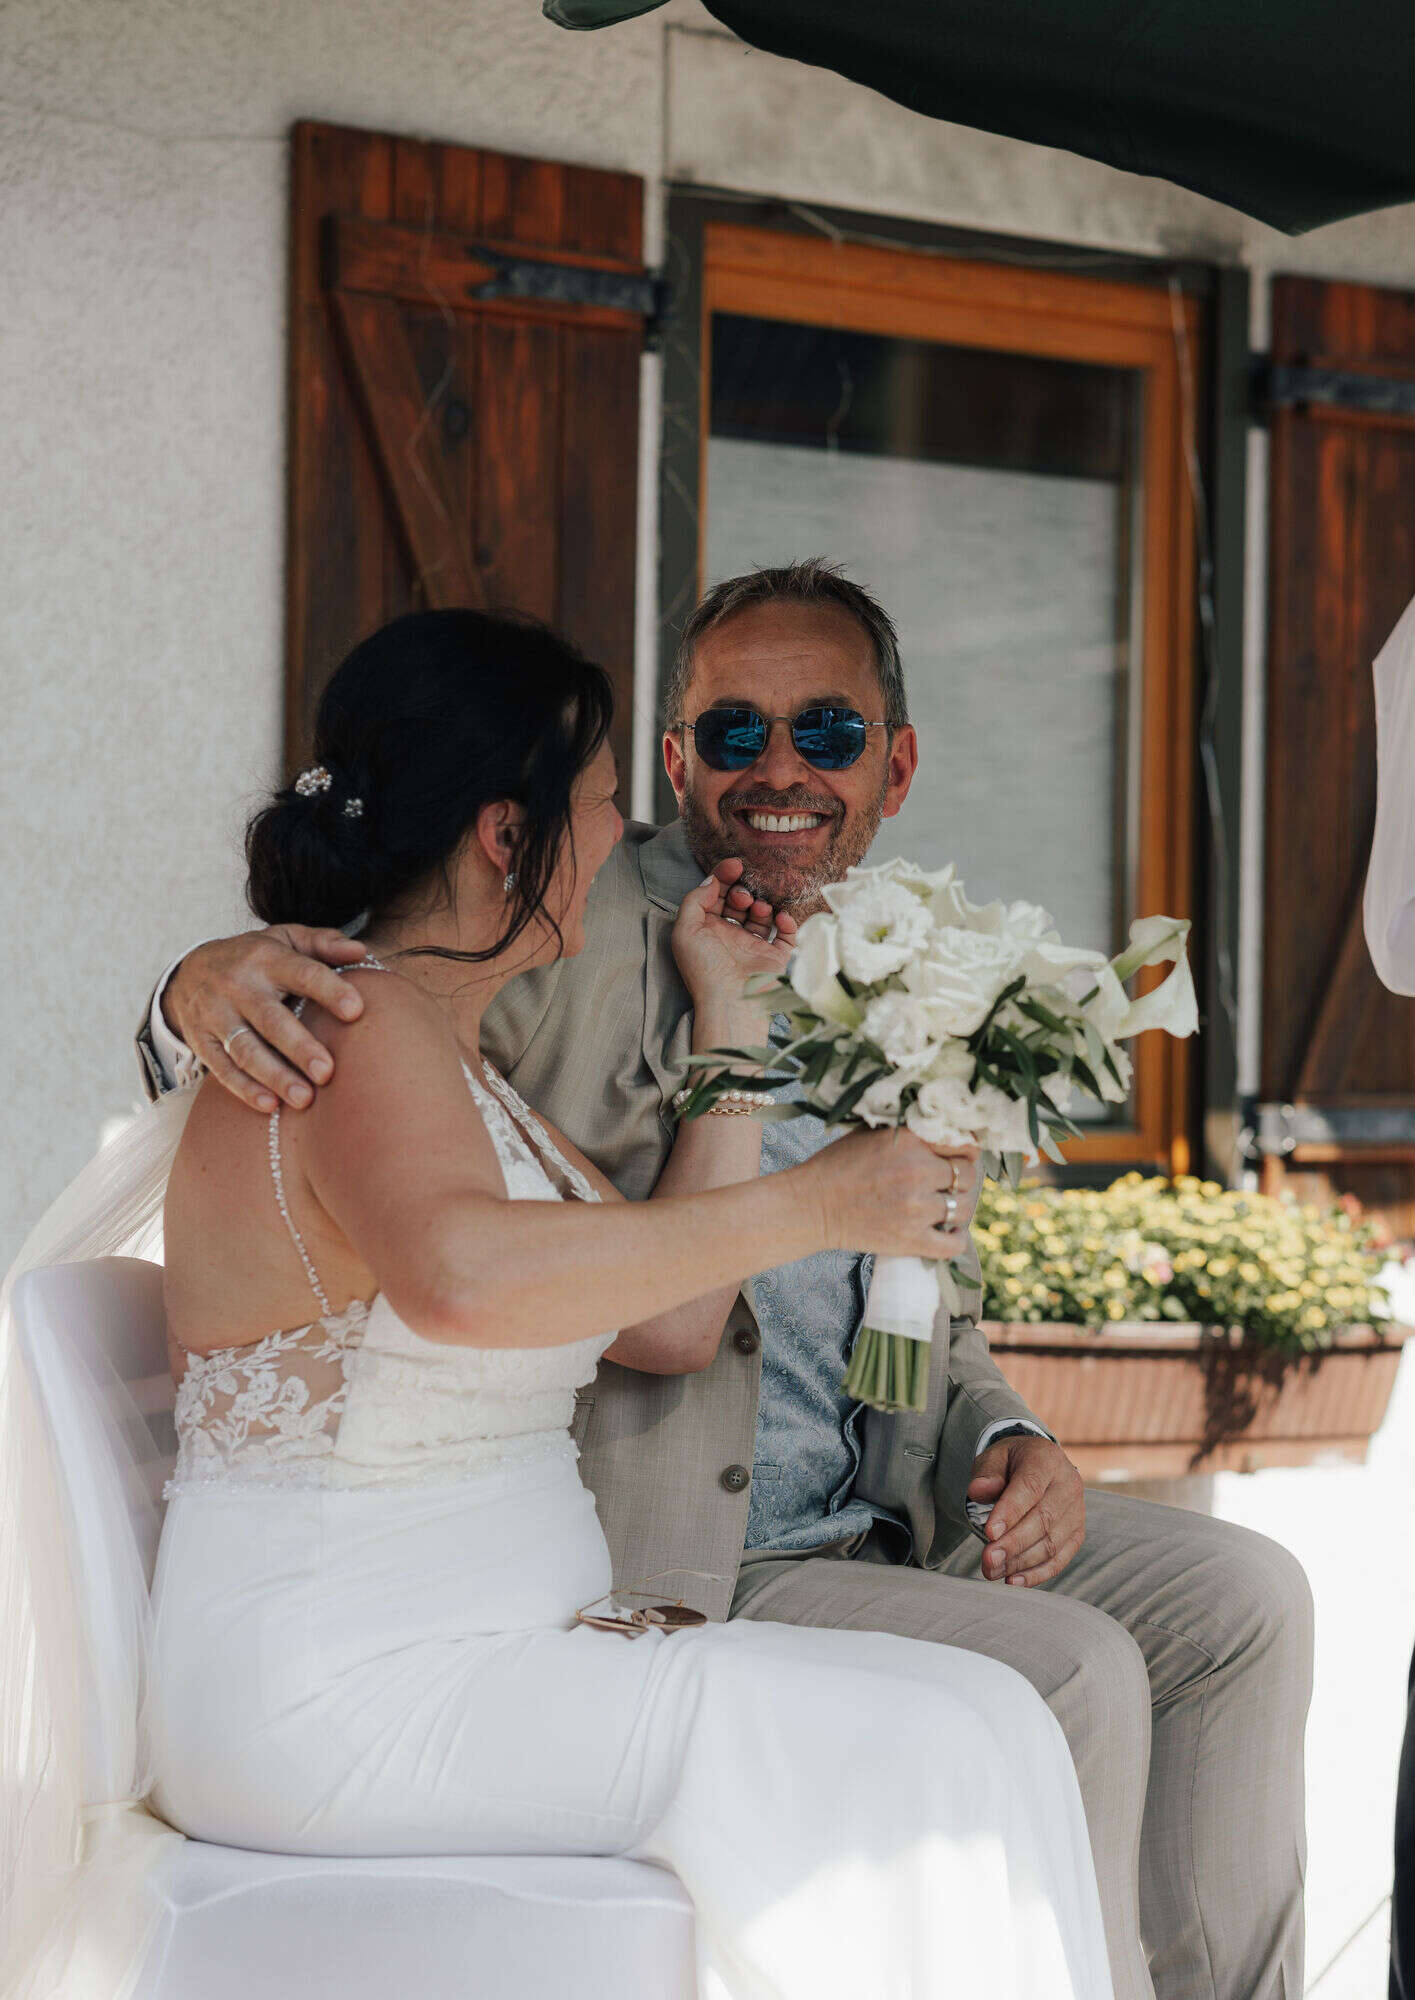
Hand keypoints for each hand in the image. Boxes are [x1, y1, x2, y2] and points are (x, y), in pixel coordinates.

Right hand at [163, 925, 369, 1112]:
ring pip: (245, 1049)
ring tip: (304, 1099)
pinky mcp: (201, 1041)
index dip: (329, 990)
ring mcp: (216, 1014)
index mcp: (267, 958)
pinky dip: (244, 1088)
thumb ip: (324, 944)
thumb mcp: (286, 939)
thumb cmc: (255, 958)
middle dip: (299, 1047)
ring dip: (274, 1075)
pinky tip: (269, 1105)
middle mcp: (238, 985)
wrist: (187, 972)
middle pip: (271, 1019)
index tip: (356, 1011)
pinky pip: (222, 1068)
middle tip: (327, 1073)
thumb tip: (360, 952)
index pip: (302, 973)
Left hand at [671, 859, 797, 1016]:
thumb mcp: (685, 931)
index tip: (735, 865)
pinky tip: (780, 916)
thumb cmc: (704, 970)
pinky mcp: (775, 958)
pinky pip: (786, 934)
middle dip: (743, 891)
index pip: (716, 896)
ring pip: (762, 915)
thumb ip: (694, 901)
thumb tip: (710, 881)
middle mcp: (730, 938)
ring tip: (759, 908)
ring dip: (762, 904)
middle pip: (739, 903)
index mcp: (706, 931)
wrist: (731, 1003)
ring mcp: (754, 948)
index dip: (723, 877)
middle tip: (743, 896)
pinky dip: (786, 921)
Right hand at [809, 1127, 972, 1261]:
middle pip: (967, 1175)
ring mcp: (915, 1209)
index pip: (962, 1142)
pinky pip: (953, 1244)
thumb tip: (943, 1130)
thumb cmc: (837, 1166)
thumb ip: (908, 1131)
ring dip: (960, 1207)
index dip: (966, 1149)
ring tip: (946, 1205)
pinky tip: (948, 1232)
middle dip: (963, 1177)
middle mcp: (916, 1172)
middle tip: (951, 1182)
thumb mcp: (872, 1134)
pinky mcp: (910, 1240)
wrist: (810, 1206)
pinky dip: (956, 1239)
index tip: (961, 1155)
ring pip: (965, 1208)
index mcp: (908, 1141)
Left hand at [968, 1435, 1084, 1587]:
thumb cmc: (1011, 1464)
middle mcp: (1068, 1484)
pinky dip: (1037, 1573)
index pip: (1030, 1487)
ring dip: (1020, 1562)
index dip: (1010, 1512)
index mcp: (1047, 1459)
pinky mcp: (1077, 1533)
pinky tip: (1013, 1580)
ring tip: (992, 1571)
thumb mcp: (994, 1457)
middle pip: (1043, 1519)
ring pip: (1051, 1543)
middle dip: (1013, 1544)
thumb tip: (978, 1490)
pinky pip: (1060, 1559)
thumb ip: (987, 1473)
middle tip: (987, 1560)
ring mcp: (1077, 1511)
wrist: (1038, 1466)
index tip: (989, 1532)